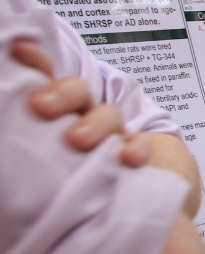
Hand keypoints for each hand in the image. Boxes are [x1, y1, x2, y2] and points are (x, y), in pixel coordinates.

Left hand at [13, 39, 151, 166]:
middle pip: (79, 90)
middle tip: (40, 107)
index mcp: (56, 108)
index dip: (34, 59)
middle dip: (62, 93)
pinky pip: (140, 145)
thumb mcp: (28, 147)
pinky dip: (136, 148)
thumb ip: (14, 135)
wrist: (102, 204)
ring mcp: (112, 134)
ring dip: (94, 124)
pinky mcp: (134, 154)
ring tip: (77, 141)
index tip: (17, 49)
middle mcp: (83, 115)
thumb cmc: (58, 171)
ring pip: (109, 115)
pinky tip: (126, 158)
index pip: (44, 73)